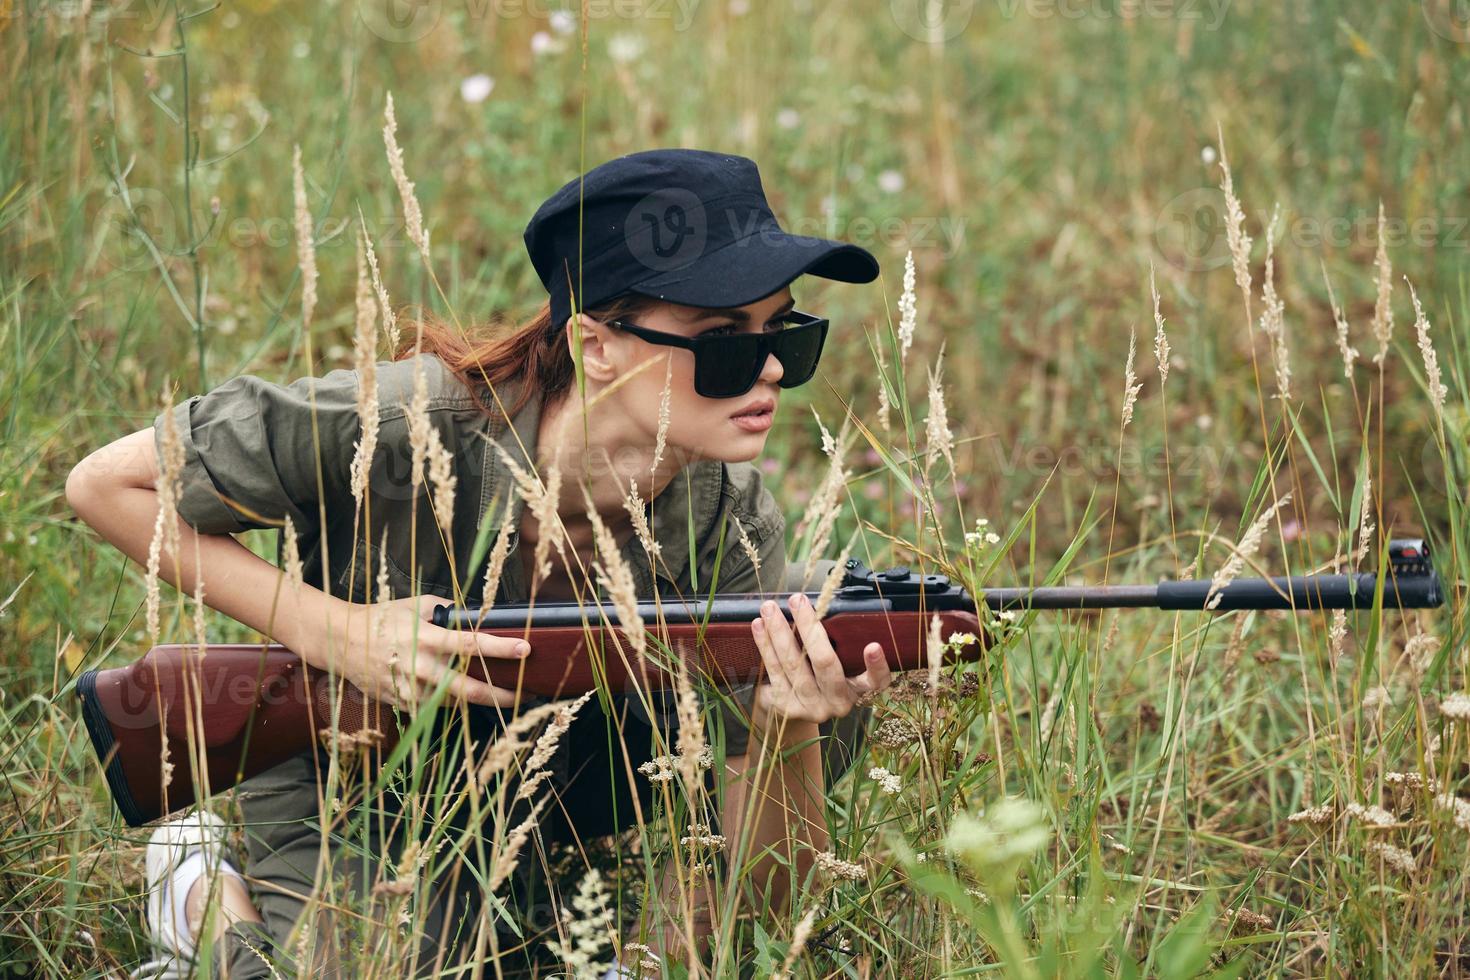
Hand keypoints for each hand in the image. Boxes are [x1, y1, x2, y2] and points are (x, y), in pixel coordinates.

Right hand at [293, 594, 529, 710]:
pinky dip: (452, 705)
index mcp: (426, 639)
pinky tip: (469, 700)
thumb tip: (472, 613)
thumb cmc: (381, 619)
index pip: (470, 645)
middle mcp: (420, 668)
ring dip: (480, 702)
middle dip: (500, 695)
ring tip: (505, 696)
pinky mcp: (401, 703)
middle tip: (525, 694)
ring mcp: (410, 690)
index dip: (499, 649)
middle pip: (467, 689)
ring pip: (453, 704)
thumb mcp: (415, 605)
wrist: (341, 641)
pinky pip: (433, 709)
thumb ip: (446, 609)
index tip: (525, 649)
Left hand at [748, 592, 892, 740]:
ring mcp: (811, 707)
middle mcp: (837, 702)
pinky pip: (774, 671)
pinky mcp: (786, 707)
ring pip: (794, 665)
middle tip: (797, 600)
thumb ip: (837, 644)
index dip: (877, 666)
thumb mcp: (836, 664)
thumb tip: (820, 605)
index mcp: (857, 690)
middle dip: (809, 627)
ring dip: (779, 632)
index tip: (873, 646)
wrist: (792, 710)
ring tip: (769, 608)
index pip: (876, 681)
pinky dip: (765, 645)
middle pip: (825, 663)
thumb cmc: (819, 675)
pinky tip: (759, 626)